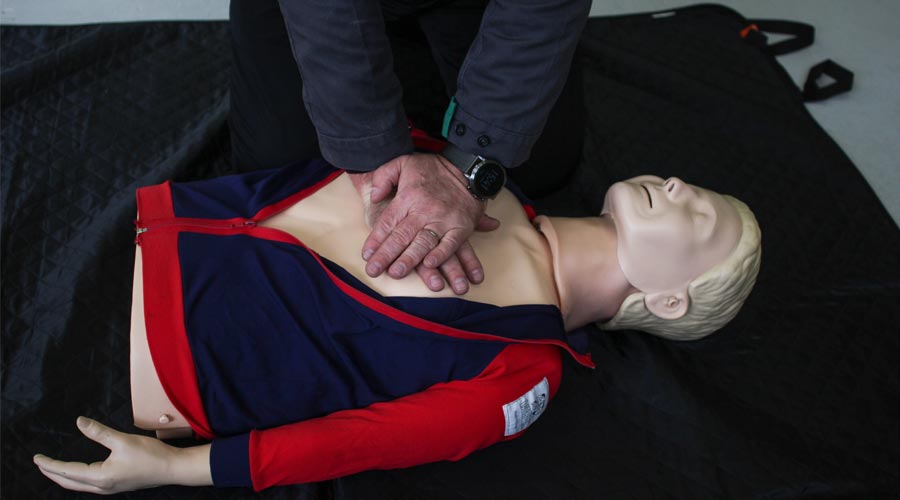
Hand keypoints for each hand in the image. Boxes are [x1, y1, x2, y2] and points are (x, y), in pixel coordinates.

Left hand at [33, 416, 211, 493]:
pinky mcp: (116, 485)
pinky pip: (88, 484)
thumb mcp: (122, 440)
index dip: (50, 465)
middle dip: (52, 473)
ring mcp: (109, 488)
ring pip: (78, 485)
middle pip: (68, 482)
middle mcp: (102, 486)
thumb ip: (99, 432)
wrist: (172, 468)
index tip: (37, 458)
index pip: (67, 471)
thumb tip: (79, 423)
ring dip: (63, 477)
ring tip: (54, 468)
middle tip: (40, 463)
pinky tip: (79, 473)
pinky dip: (76, 478)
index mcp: (100, 477)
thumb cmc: (150, 455)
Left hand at [350, 155, 499, 293]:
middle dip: (386, 256)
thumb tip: (374, 197)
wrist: (468, 167)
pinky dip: (440, 255)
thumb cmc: (432, 168)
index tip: (366, 256)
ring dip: (409, 260)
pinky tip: (430, 265)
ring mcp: (443, 220)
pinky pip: (450, 244)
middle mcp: (424, 210)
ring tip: (396, 273)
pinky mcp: (461, 227)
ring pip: (423, 243)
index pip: (387, 222)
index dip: (375, 240)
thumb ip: (384, 176)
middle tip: (373, 271)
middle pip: (401, 236)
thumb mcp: (402, 162)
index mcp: (408, 197)